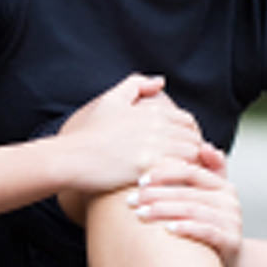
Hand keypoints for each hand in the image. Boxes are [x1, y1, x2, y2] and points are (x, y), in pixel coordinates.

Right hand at [54, 74, 205, 197]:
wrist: (72, 157)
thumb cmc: (90, 133)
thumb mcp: (111, 99)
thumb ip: (136, 84)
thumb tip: (160, 82)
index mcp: (152, 111)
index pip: (188, 121)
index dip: (189, 135)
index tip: (182, 149)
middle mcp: (157, 125)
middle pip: (194, 138)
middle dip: (194, 151)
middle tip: (186, 166)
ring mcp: (154, 145)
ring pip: (192, 154)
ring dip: (191, 165)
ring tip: (182, 176)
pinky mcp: (149, 165)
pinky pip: (181, 169)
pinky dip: (183, 176)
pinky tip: (174, 184)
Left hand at [128, 156, 243, 264]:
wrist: (233, 262)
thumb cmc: (210, 226)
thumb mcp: (208, 199)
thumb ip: (206, 173)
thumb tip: (204, 146)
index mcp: (222, 185)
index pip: (191, 172)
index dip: (164, 174)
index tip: (140, 181)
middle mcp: (230, 200)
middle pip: (188, 192)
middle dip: (156, 195)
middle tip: (132, 200)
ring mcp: (232, 220)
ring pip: (194, 210)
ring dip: (164, 211)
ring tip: (141, 214)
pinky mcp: (232, 241)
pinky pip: (206, 231)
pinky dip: (186, 228)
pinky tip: (167, 229)